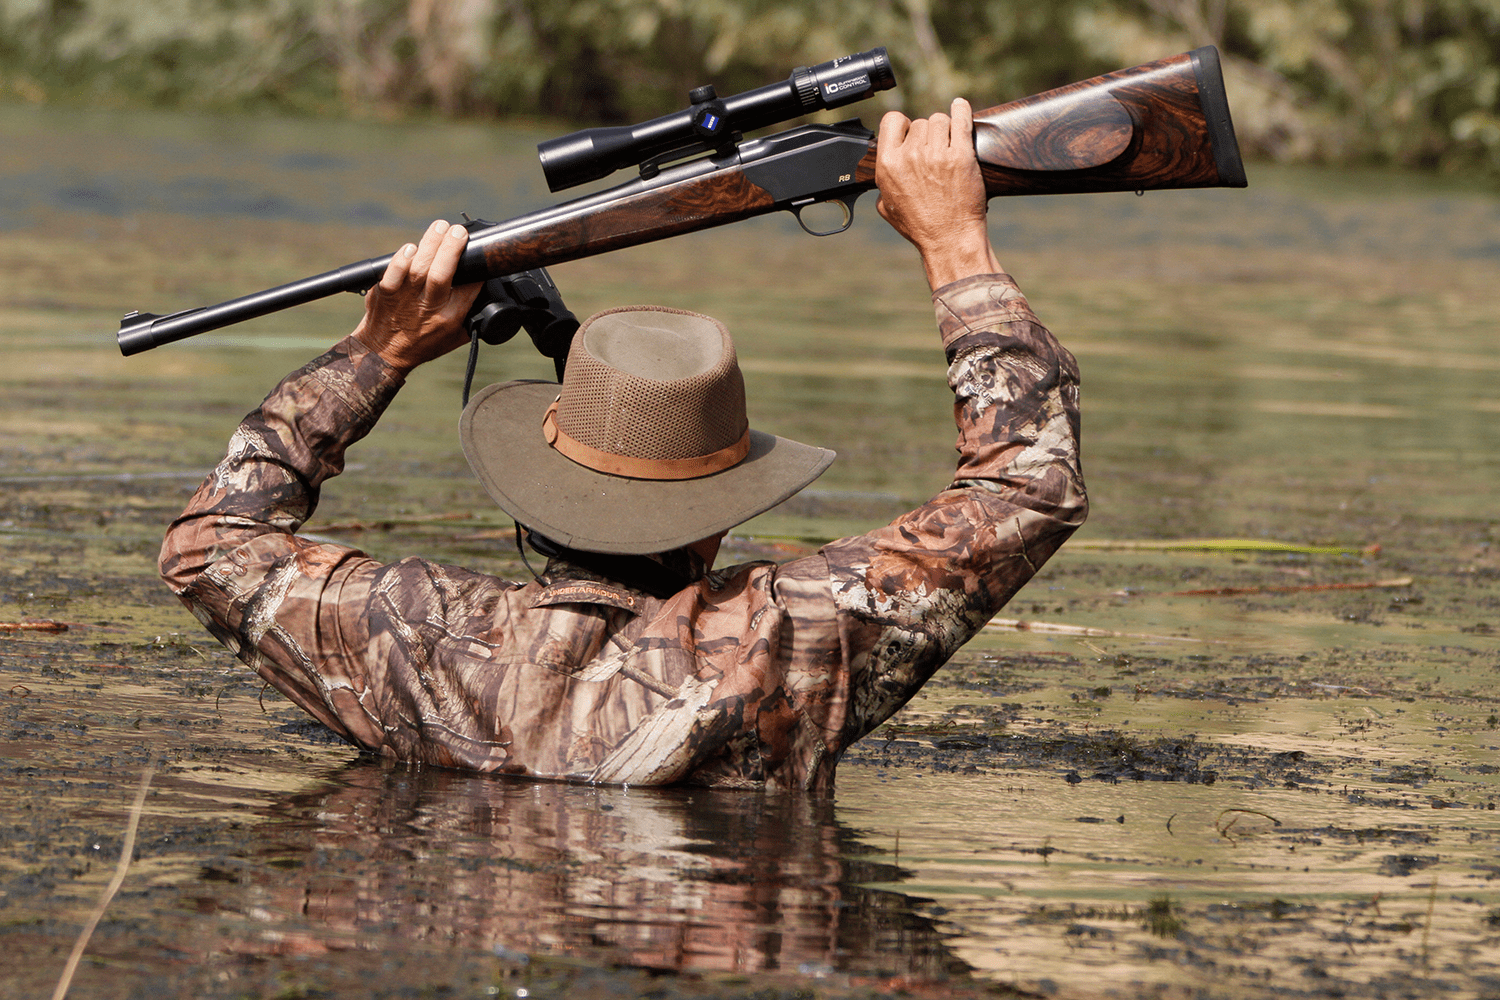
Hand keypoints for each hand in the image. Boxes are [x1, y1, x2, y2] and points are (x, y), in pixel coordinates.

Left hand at [351, 219, 483, 373]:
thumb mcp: (456, 335)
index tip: (477, 251)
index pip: (469, 288)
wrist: (385, 354)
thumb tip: (488, 291)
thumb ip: (472, 315)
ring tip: (441, 227)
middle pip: (441, 274)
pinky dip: (400, 260)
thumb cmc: (423, 343)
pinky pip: (392, 275)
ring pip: (418, 268)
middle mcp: (428, 308)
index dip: (475, 268)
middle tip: (459, 232)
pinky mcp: (384, 294)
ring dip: (430, 245)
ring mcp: (404, 300)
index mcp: (450, 318)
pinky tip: (411, 247)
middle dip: (451, 249)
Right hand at [875, 99, 1002, 288]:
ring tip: (948, 147)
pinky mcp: (961, 155)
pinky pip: (961, 121)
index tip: (910, 134)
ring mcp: (936, 154)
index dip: (902, 125)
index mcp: (888, 165)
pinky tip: (960, 107)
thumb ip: (882, 182)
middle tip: (934, 153)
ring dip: (945, 130)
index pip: (892, 120)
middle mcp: (910, 156)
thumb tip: (884, 168)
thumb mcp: (886, 207)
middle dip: (927, 135)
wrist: (949, 239)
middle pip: (920, 122)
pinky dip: (962, 111)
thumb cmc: (919, 226)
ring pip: (940, 120)